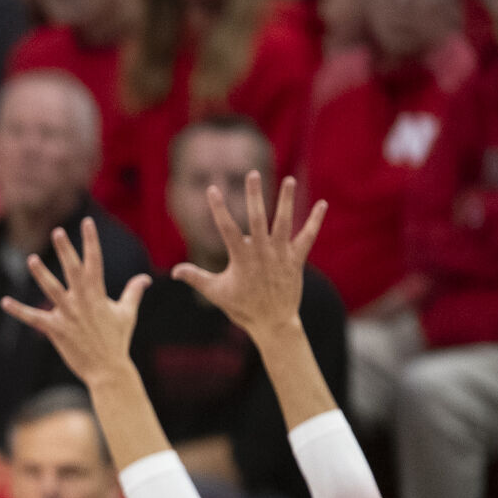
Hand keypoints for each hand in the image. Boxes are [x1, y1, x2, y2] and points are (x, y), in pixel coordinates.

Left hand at [1, 218, 149, 385]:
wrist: (108, 369)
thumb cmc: (117, 340)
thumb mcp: (127, 313)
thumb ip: (133, 292)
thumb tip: (145, 279)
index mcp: (98, 294)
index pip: (95, 261)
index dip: (90, 241)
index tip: (87, 222)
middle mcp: (82, 301)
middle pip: (73, 271)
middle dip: (66, 251)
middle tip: (58, 232)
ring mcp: (68, 315)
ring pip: (52, 290)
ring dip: (41, 275)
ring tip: (32, 260)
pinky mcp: (56, 330)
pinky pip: (34, 318)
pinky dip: (19, 310)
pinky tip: (5, 302)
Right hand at [171, 173, 325, 340]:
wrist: (273, 323)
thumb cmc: (242, 307)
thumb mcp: (216, 292)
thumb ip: (196, 278)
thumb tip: (174, 272)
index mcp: (241, 259)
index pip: (227, 229)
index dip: (218, 208)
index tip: (212, 189)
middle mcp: (262, 253)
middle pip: (257, 219)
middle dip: (254, 196)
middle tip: (252, 174)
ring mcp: (281, 255)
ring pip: (284, 223)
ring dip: (286, 200)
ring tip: (288, 179)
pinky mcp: (296, 260)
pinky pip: (307, 237)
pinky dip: (315, 221)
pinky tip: (322, 204)